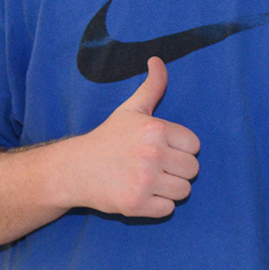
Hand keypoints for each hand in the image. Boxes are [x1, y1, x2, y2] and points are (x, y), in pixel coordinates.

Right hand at [56, 57, 199, 217]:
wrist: (74, 170)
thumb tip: (158, 59)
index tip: (160, 150)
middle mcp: (152, 154)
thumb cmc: (108, 139)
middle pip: (193, 170)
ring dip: (169, 190)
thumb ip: (152, 86)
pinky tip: (140, 195)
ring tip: (147, 181)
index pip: (195, 146)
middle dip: (177, 170)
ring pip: (183, 191)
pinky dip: (157, 206)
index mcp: (156, 129)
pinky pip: (168, 210)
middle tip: (153, 167)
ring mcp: (144, 180)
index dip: (180, 149)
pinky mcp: (136, 204)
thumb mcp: (131, 110)